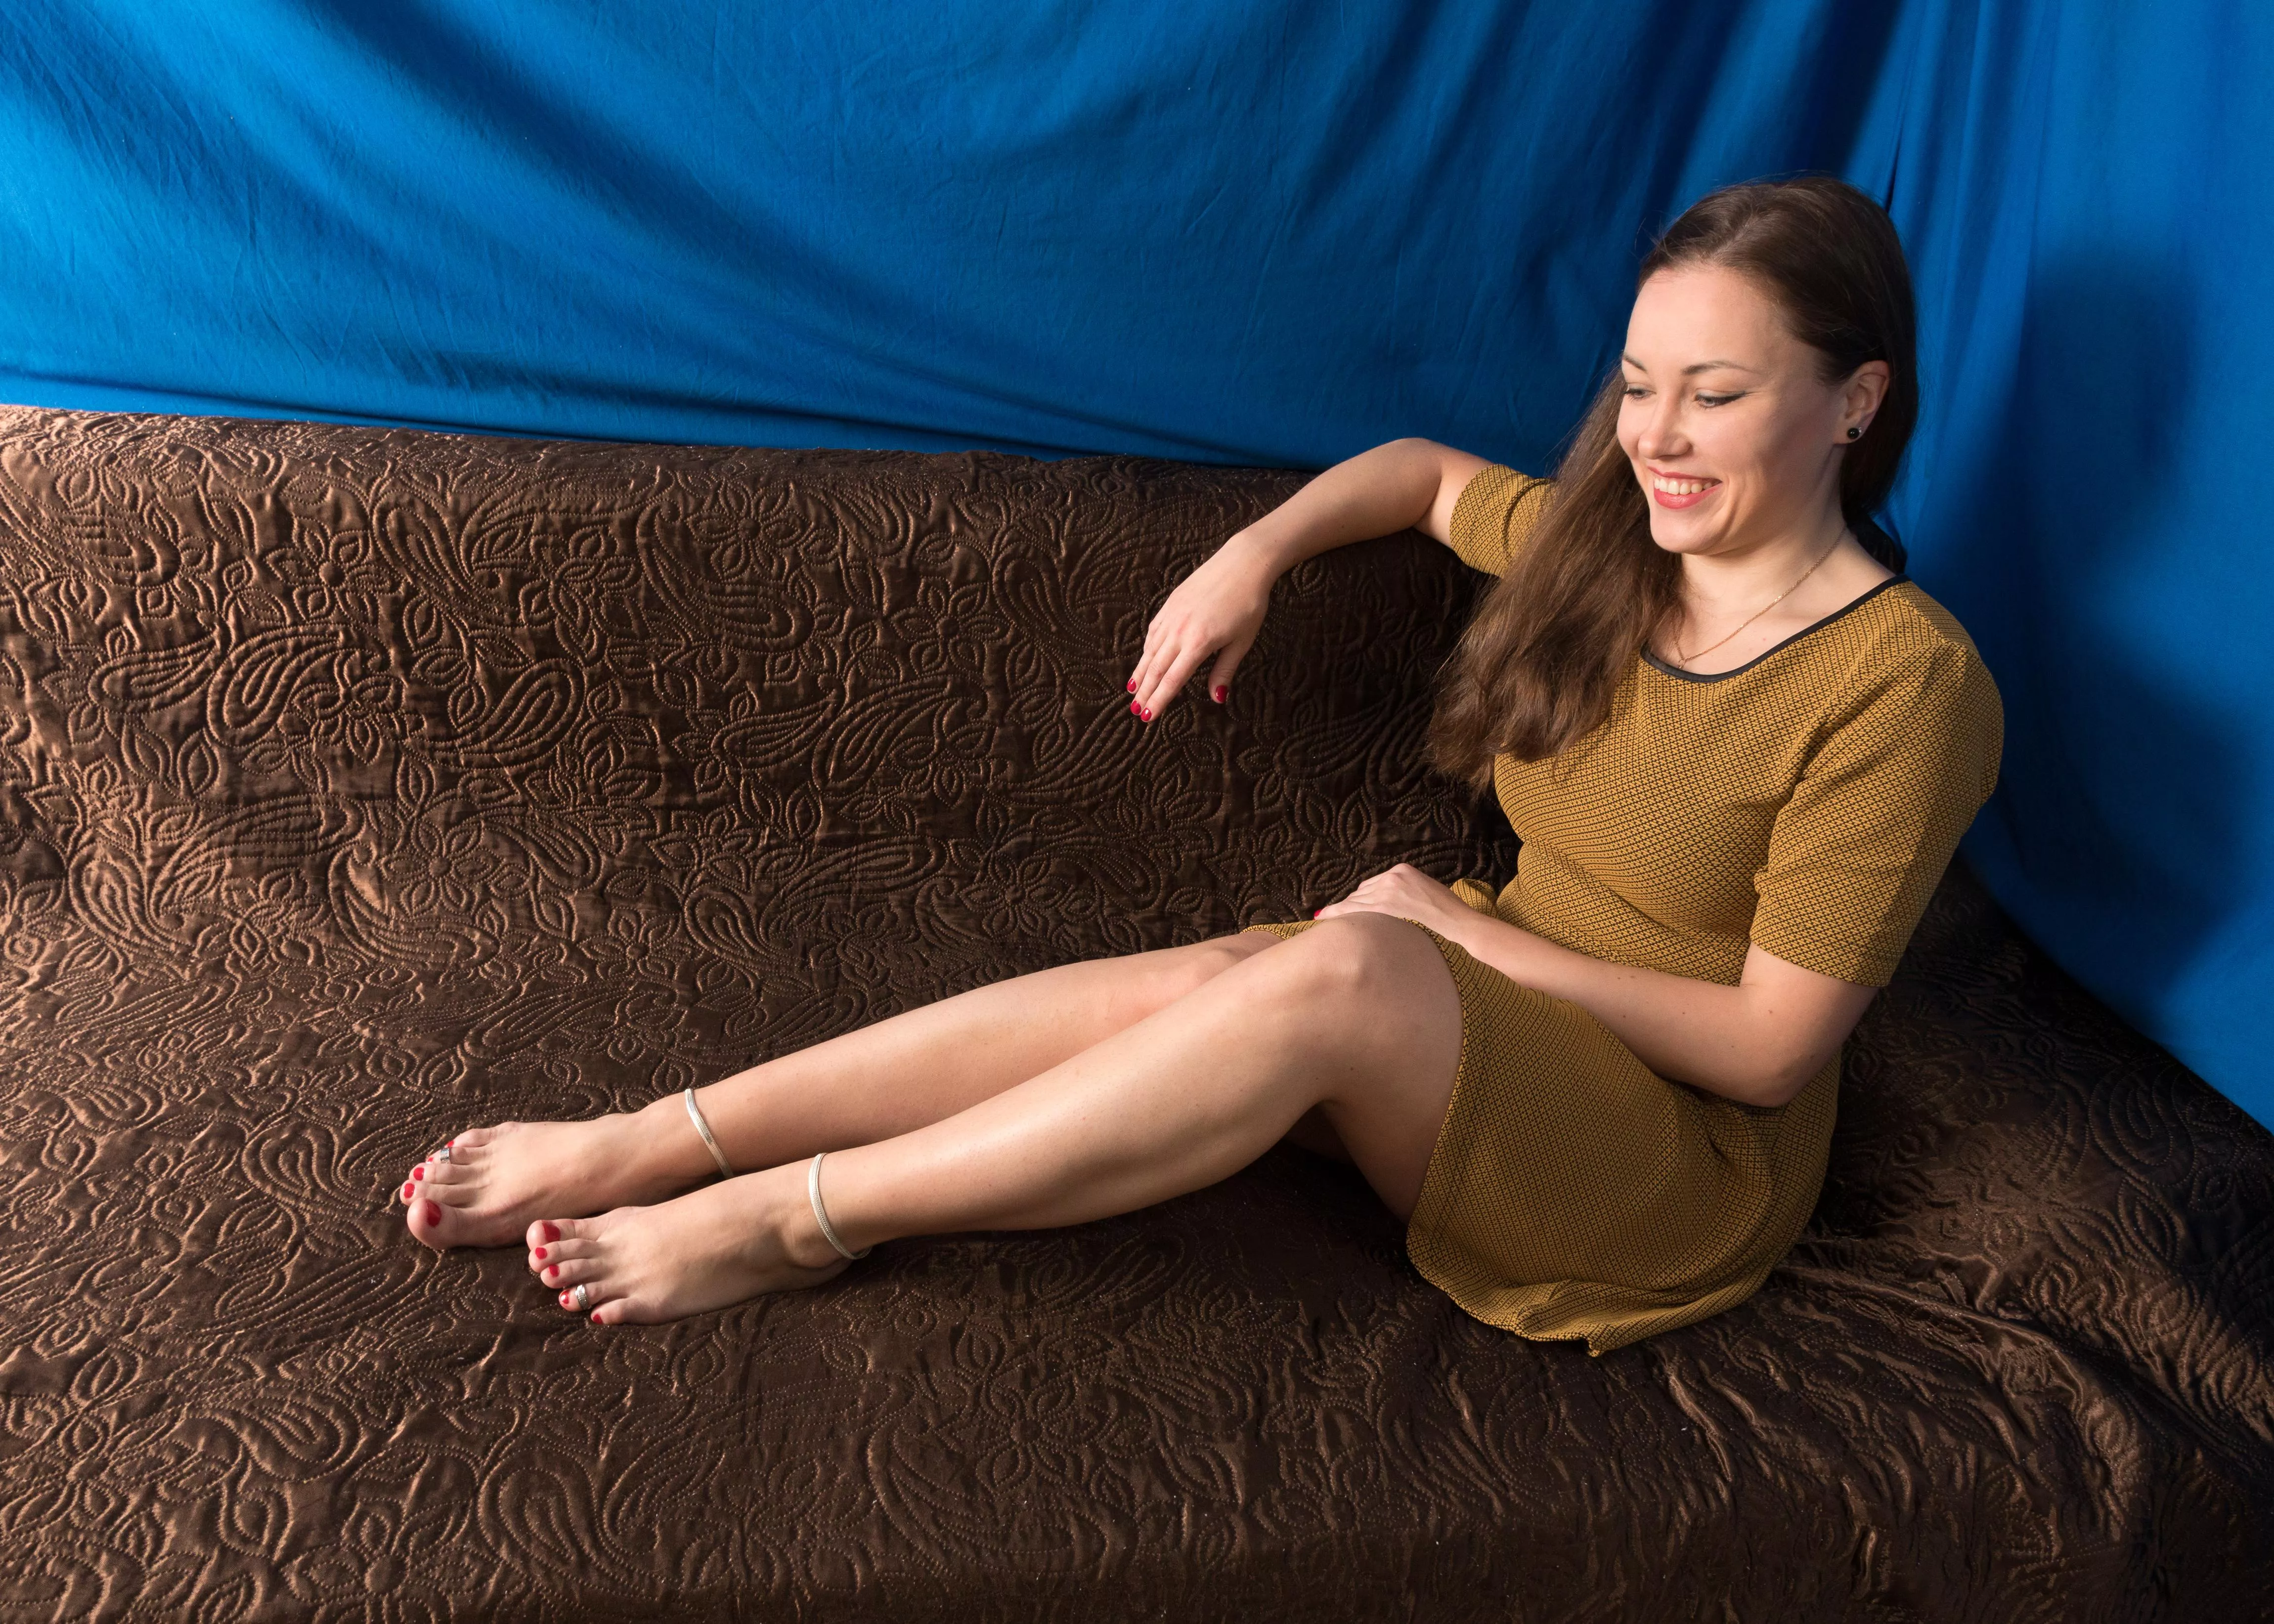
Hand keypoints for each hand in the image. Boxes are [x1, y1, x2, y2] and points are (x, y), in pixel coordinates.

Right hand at [1126, 534, 1275, 721]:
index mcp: (1198, 643)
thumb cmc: (1248, 604)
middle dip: (1144, 692)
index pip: (1172, 680)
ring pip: (1150, 650)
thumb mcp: (1242, 642)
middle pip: (1155, 668)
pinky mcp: (1170, 604)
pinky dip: (1147, 648)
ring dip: (1140, 672)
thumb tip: (1217, 698)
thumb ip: (1225, 670)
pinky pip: (1153, 631)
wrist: (1242, 564)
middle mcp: (1179, 630)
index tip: (1148, 717)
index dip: (1159, 701)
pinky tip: (1145, 658)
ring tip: (1133, 690)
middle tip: (1135, 711)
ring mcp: (1172, 615)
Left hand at [1313, 863, 1480, 939]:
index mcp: (1401, 869)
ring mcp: (1389, 888)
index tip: (1348, 904)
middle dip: (1350, 905)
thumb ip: (1402, 890)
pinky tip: (1324, 916)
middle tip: (1331, 914)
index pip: (1372, 884)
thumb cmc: (1445, 909)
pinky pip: (1356, 908)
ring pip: (1356, 900)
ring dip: (1341, 910)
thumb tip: (1383, 901)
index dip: (1359, 897)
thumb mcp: (1422, 888)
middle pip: (1362, 891)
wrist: (1456, 918)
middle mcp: (1392, 876)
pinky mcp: (1387, 904)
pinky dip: (1338, 912)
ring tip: (1324, 916)